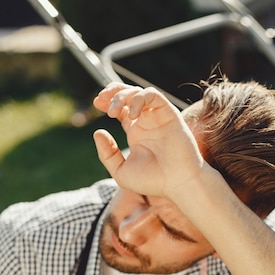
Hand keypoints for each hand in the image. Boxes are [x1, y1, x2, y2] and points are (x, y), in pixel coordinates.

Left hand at [93, 83, 204, 202]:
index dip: (107, 101)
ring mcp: (158, 117)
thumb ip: (107, 155)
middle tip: (101, 100)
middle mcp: (147, 123)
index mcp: (136, 133)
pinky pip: (153, 95)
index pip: (121, 109)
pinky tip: (132, 114)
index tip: (97, 103)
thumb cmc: (153, 181)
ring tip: (113, 112)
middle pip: (128, 95)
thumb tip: (98, 132)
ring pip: (139, 92)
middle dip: (112, 91)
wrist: (177, 182)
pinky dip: (139, 98)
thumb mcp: (121, 172)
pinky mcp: (169, 113)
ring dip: (122, 95)